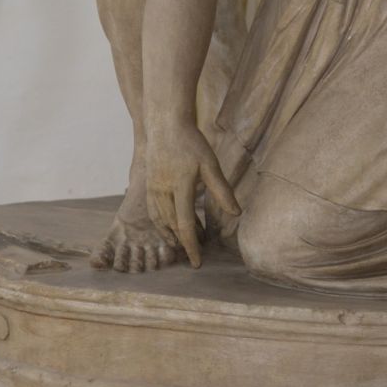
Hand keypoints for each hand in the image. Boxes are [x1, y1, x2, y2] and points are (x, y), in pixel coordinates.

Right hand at [146, 121, 239, 267]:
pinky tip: (168, 229)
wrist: (166, 124)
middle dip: (184, 243)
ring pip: (161, 220)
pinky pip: (153, 212)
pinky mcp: (149, 185)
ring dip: (172, 235)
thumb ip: (222, 190)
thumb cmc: (191, 142)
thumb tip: (236, 213)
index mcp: (181, 187)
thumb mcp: (210, 163)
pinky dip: (161, 225)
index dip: (192, 246)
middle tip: (196, 254)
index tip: (198, 262)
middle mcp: (164, 191)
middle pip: (173, 226)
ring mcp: (154, 188)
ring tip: (183, 245)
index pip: (186, 225)